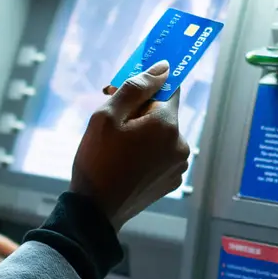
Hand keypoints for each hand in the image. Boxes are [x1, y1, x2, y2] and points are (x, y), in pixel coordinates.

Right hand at [70, 60, 189, 230]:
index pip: (169, 88)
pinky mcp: (172, 181)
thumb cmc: (97, 160)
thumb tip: (163, 68)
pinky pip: (162, 154)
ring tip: (116, 145)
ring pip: (163, 134)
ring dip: (144, 132)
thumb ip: (136, 87)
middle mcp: (181, 143)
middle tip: (112, 120)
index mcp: (167, 124)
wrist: (96, 210)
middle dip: (140, 111)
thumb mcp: (107, 116)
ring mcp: (179, 165)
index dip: (147, 86)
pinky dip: (148, 152)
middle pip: (164, 113)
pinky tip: (126, 161)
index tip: (129, 91)